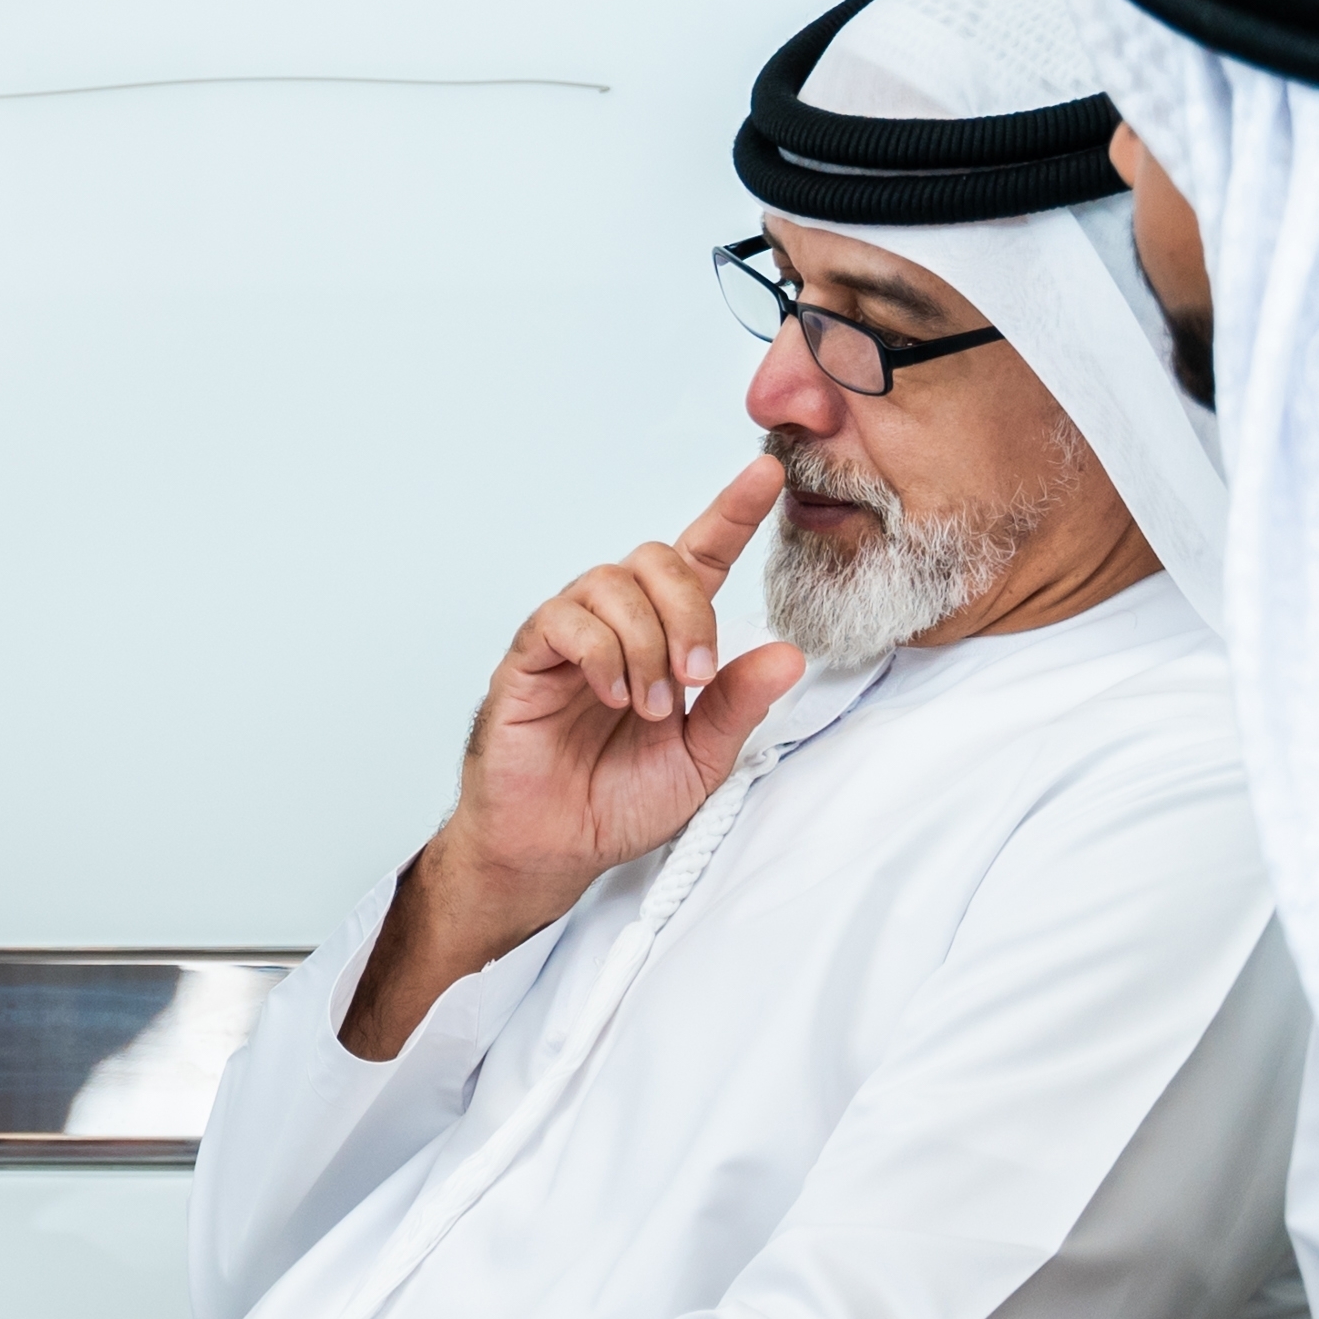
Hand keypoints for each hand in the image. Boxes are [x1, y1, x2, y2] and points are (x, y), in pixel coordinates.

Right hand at [357, 461, 806, 1044]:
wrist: (558, 845)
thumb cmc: (620, 799)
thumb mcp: (702, 758)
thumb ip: (738, 703)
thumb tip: (789, 654)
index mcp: (666, 638)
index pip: (701, 556)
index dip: (732, 512)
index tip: (768, 473)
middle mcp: (618, 623)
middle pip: (656, 558)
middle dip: (688, 612)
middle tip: (695, 680)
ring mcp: (570, 635)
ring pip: (612, 583)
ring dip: (647, 644)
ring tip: (649, 706)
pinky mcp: (529, 655)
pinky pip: (566, 619)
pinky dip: (601, 652)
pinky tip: (611, 694)